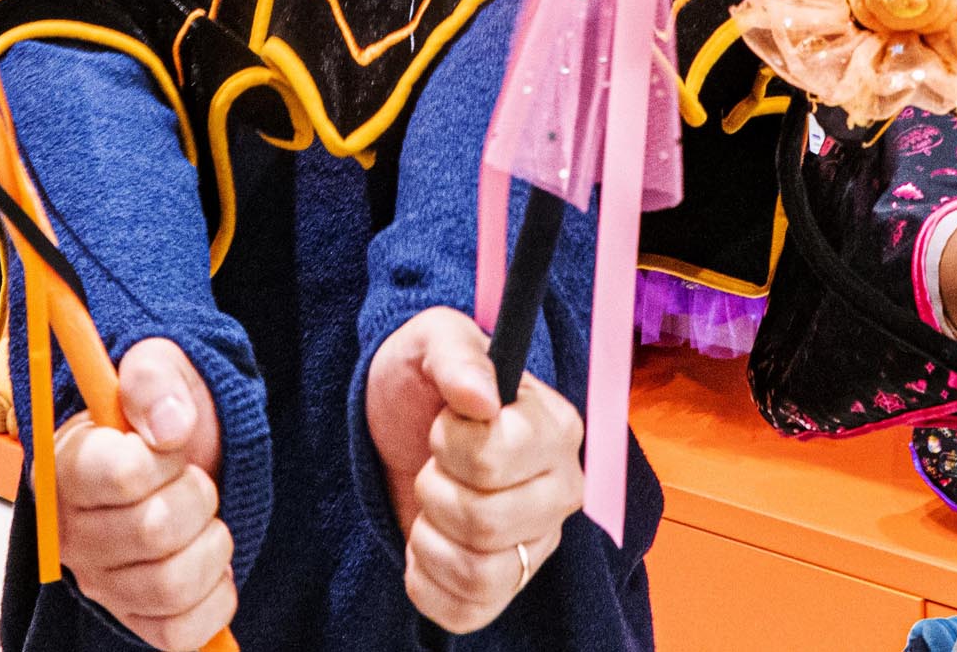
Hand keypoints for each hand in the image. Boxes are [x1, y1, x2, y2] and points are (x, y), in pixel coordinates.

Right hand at [50, 338, 234, 649]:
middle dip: (199, 495)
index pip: (123, 474)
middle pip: (155, 531)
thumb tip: (170, 426)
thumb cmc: (166, 419)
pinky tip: (207, 562)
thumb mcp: (162, 370)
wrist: (191, 457)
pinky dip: (215, 595)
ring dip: (211, 545)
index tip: (170, 440)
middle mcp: (71, 534)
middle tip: (192, 477)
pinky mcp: (134, 620)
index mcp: (66, 466)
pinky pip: (181, 632)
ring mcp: (101, 584)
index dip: (166, 456)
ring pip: (171, 586)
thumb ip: (154, 378)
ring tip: (203, 519)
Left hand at [365, 306, 582, 634]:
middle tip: (434, 465)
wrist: (395, 425)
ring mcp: (538, 544)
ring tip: (432, 504)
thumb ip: (455, 357)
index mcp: (556, 428)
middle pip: (486, 523)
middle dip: (436, 490)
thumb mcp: (430, 344)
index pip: (497, 459)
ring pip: (480, 573)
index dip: (451, 443)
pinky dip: (427, 579)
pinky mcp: (506, 588)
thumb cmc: (423, 381)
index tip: (444, 422)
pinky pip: (466, 612)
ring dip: (430, 537)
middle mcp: (562, 491)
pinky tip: (427, 543)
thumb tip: (479, 397)